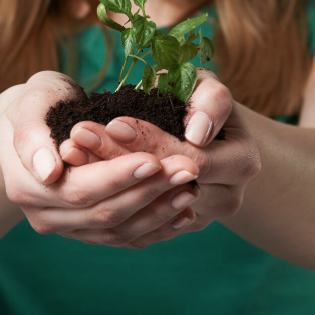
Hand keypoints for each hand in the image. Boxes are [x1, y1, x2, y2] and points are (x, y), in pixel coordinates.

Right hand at [0, 71, 201, 247]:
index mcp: (27, 186)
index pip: (79, 189)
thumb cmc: (37, 104)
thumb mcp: (30, 103)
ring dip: (159, 212)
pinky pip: (125, 237)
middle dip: (150, 192)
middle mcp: (45, 217)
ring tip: (192, 187)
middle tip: (188, 168)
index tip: (153, 160)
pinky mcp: (88, 233)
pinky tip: (185, 212)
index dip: (119, 177)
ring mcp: (68, 229)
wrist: (34, 124)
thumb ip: (32, 135)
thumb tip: (49, 172)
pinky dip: (157, 227)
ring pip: (118, 232)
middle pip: (104, 214)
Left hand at [60, 77, 260, 232]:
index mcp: (242, 162)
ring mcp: (201, 217)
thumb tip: (197, 134)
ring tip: (72, 151)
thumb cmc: (202, 99)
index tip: (113, 122)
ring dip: (104, 178)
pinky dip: (107, 195)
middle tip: (79, 135)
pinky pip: (138, 220)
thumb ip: (210, 100)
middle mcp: (228, 199)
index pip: (191, 160)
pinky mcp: (175, 227)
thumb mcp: (208, 87)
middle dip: (118, 158)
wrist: (205, 131)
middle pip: (164, 186)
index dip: (150, 142)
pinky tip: (77, 170)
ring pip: (146, 206)